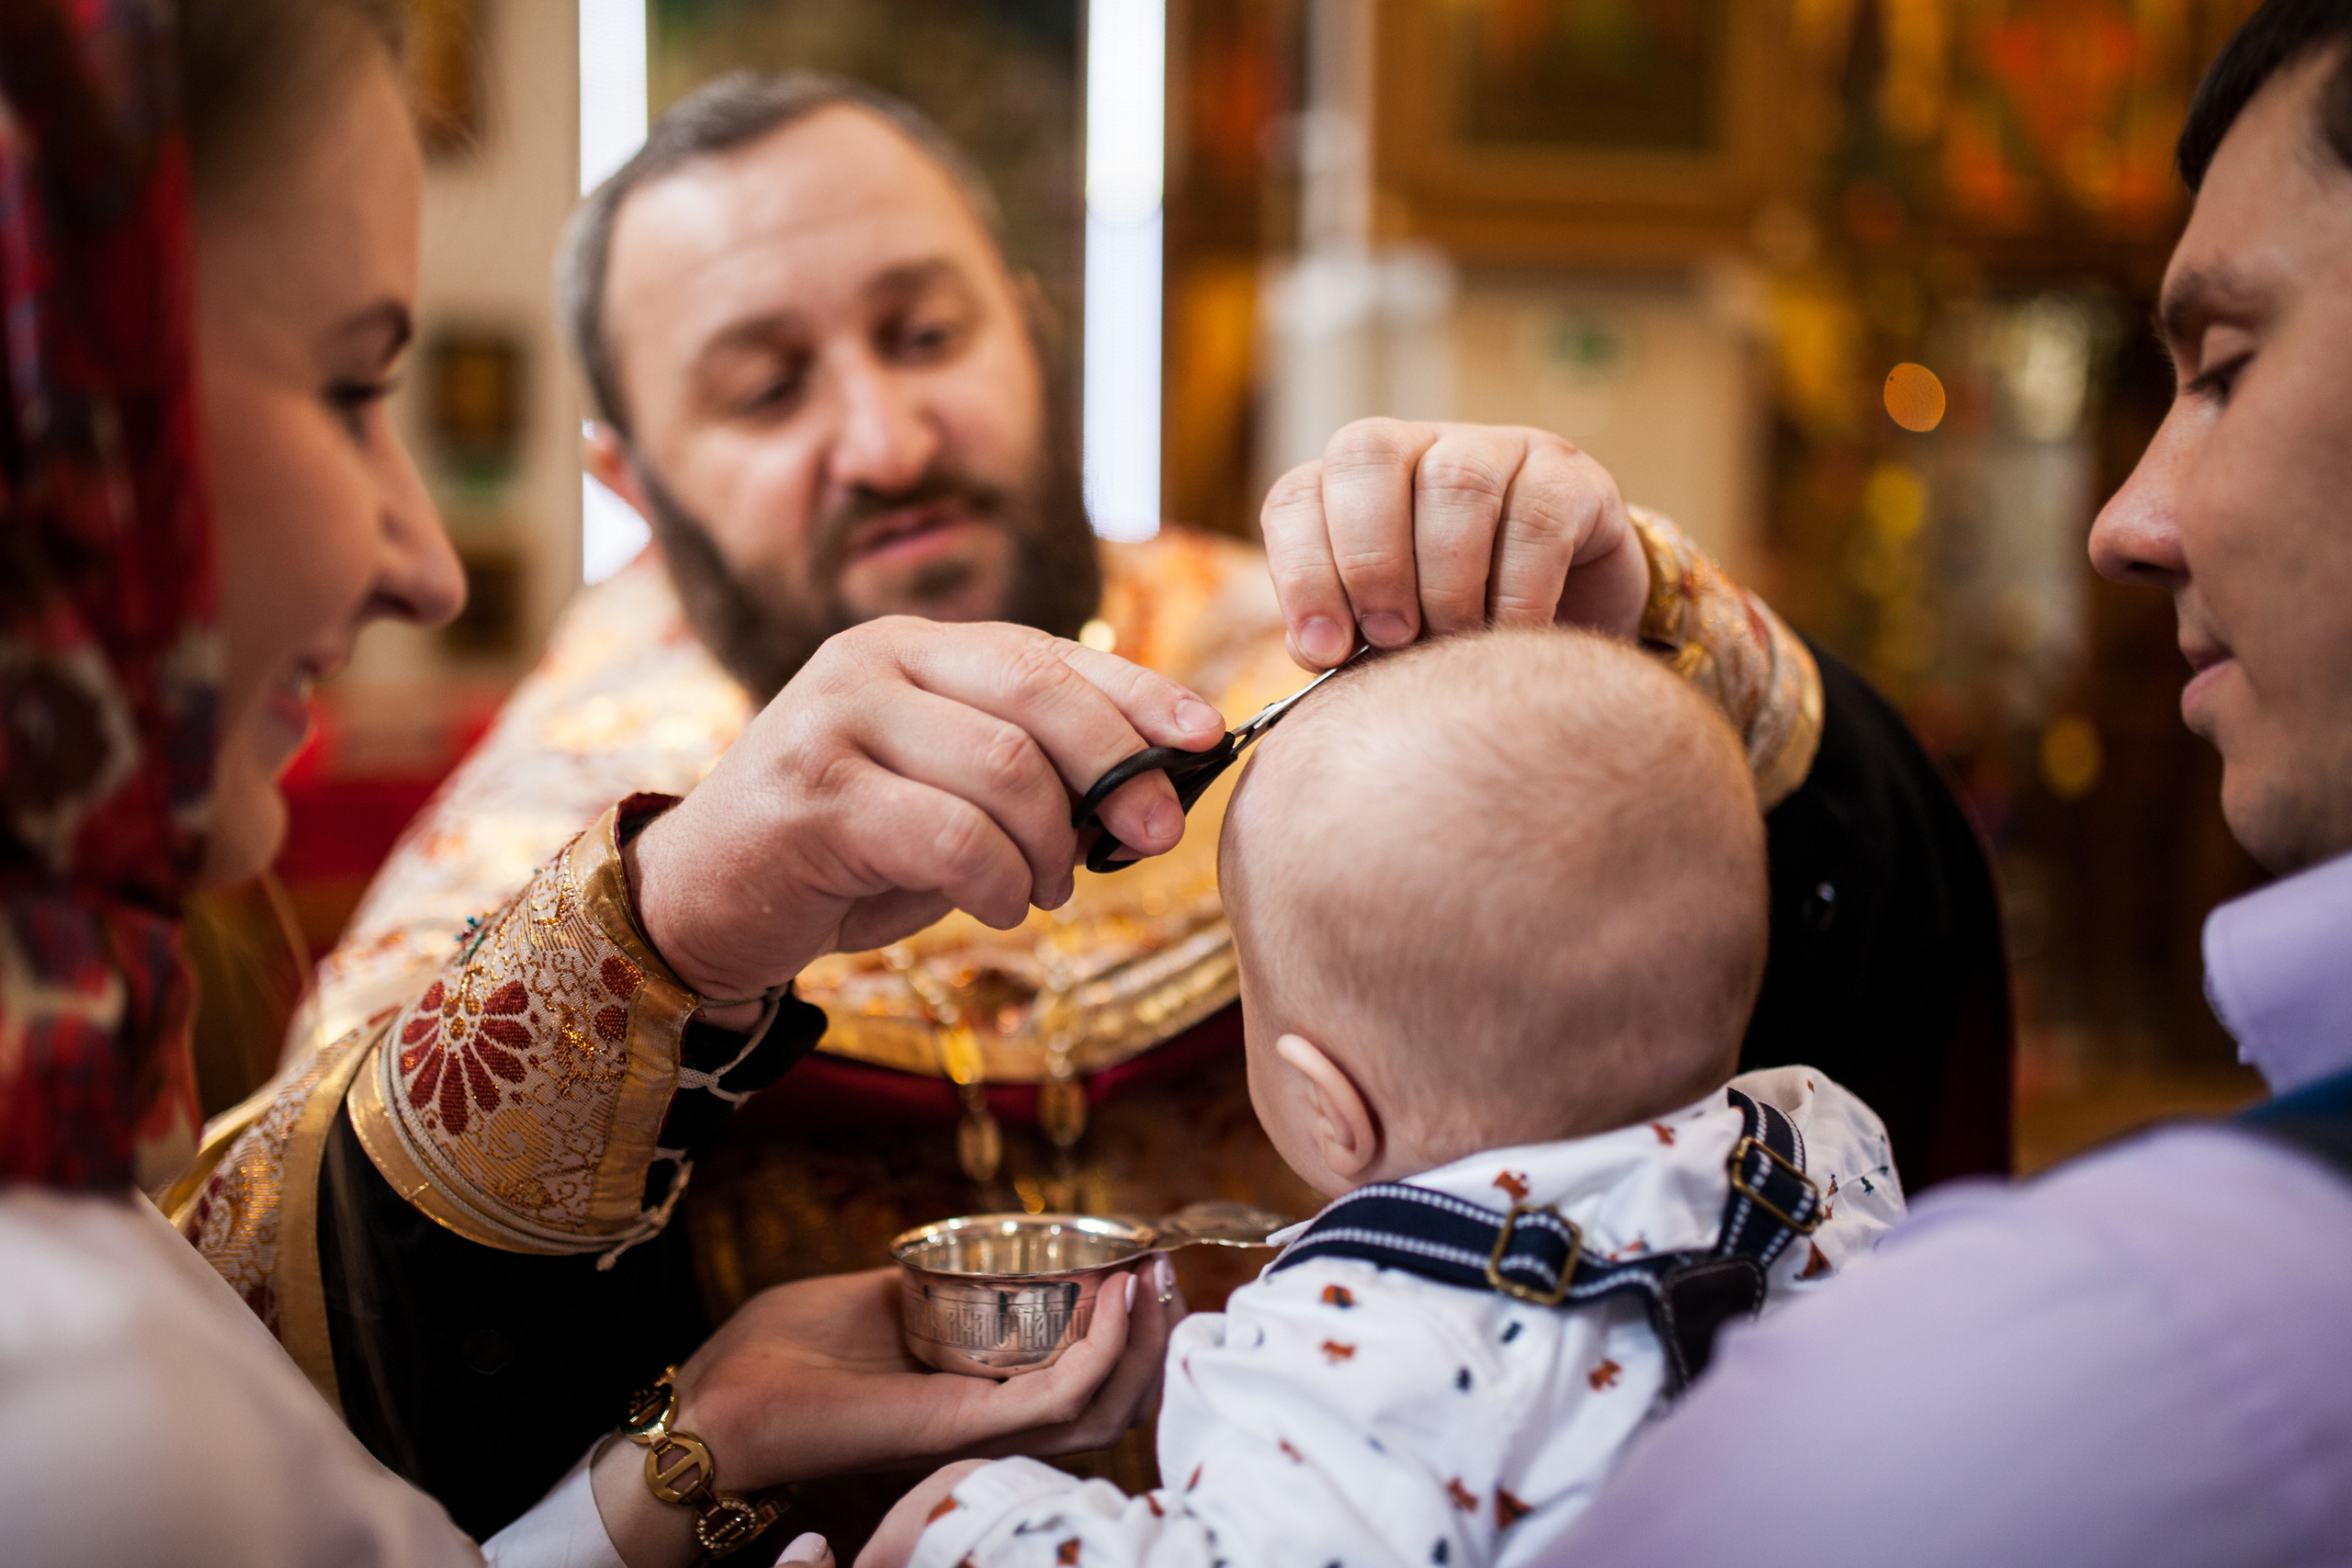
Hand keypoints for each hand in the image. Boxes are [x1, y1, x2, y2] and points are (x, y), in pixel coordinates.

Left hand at [592, 1261, 1179, 1567]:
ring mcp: (975, 1428)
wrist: (716, 1402)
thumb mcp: (870, 1303)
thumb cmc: (775, 1359)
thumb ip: (928, 1289)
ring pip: (1099, 1408)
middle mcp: (983, 1423)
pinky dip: (1102, 1349)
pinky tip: (1118, 1296)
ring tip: (1153, 1280)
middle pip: (1106, 1405)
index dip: (1122, 1338)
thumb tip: (975, 1250)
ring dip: (1139, 1343)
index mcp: (967, 1399)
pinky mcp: (959, 1426)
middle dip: (1151, 1342)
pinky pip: (1058, 1398)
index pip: (1074, 1387)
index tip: (1142, 1271)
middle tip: (1167, 1276)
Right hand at [627, 619, 1228, 1002]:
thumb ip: (1028, 775)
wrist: (704, 901)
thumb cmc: (844, 851)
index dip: (1139, 693)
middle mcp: (871, 661)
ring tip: (1044, 889)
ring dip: (1049, 846)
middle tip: (1151, 835)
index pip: (1049, 653)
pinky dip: (997, 881)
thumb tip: (1153, 789)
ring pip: (1004, 768)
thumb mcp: (946, 797)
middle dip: (1116, 767)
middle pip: (1038, 694)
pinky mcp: (813, 796)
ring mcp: (835, 720)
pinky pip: (952, 835)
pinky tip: (997, 906)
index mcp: (912, 647)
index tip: (1207, 738)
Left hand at [1259, 419, 1650, 668]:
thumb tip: (1318, 648)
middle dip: (1372, 561)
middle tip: (1392, 637)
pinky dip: (1517, 591)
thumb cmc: (1455, 625)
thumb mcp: (1390, 632)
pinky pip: (1536, 520)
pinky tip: (1514, 635)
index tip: (1325, 651)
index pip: (1298, 498)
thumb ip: (1345, 636)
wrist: (1570, 616)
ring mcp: (1497, 448)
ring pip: (1456, 484)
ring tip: (1454, 640)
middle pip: (1368, 455)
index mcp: (1352, 483)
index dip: (1302, 573)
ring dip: (1447, 581)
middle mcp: (1419, 446)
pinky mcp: (1568, 476)